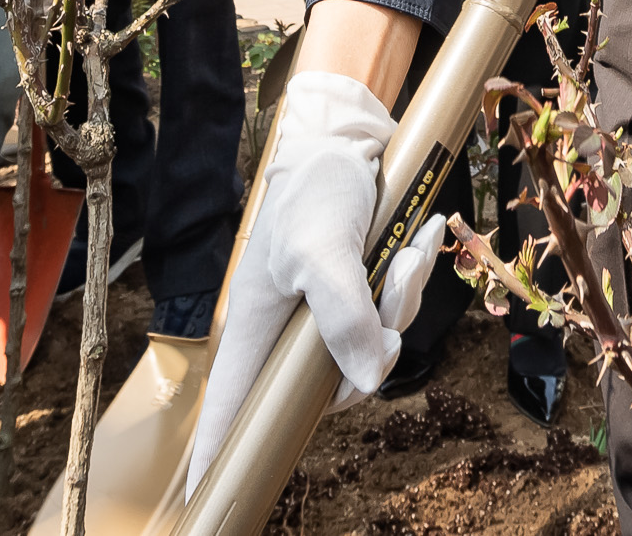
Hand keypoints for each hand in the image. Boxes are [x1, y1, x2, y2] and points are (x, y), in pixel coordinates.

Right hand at [188, 73, 442, 494]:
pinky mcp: (360, 292)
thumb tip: (367, 377)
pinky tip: (423, 233)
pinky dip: (413, 274)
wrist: (348, 140)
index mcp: (259, 327)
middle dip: (376, 339)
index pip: (232, 406)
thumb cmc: (315, 192)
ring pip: (376, 342)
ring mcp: (328, 312)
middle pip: (335, 381)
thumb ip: (342, 317)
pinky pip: (395, 309)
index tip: (207, 491)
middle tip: (393, 279)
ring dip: (403, 295)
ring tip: (406, 244)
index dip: (221, 451)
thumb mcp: (323, 251)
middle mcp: (290, 330)